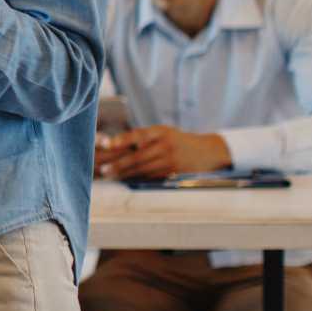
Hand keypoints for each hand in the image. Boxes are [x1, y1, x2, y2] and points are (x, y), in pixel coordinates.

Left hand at [95, 125, 231, 180]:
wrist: (207, 151)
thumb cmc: (178, 140)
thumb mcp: (164, 132)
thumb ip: (144, 137)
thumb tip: (117, 144)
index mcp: (161, 131)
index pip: (138, 134)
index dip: (121, 140)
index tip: (107, 144)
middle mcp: (165, 145)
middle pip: (138, 156)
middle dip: (119, 164)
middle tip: (104, 168)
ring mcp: (171, 160)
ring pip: (144, 169)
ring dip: (125, 173)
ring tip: (110, 175)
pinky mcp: (174, 172)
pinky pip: (152, 176)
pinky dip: (137, 178)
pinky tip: (126, 179)